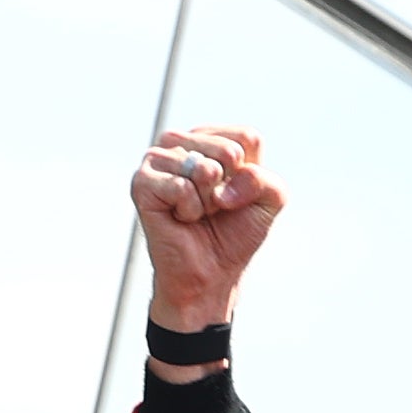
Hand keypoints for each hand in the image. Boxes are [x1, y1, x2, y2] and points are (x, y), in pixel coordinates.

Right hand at [133, 125, 285, 345]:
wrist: (210, 274)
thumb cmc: (235, 234)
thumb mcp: (269, 204)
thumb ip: (265, 180)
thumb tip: (215, 175)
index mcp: (211, 140)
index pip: (246, 138)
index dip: (251, 175)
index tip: (237, 195)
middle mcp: (181, 142)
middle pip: (228, 151)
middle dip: (231, 189)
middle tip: (215, 207)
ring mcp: (158, 159)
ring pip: (205, 168)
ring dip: (210, 201)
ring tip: (197, 212)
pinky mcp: (142, 181)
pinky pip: (182, 187)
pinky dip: (190, 210)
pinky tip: (180, 218)